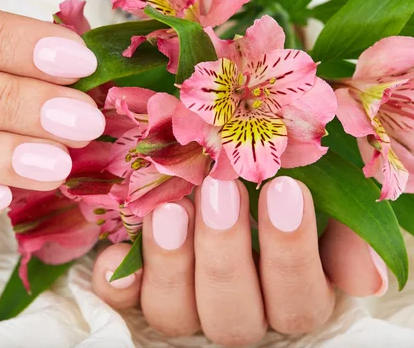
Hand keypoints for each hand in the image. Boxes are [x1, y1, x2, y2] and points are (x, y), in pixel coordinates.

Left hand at [93, 176, 387, 345]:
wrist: (224, 164)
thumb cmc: (281, 178)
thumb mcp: (325, 195)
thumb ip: (347, 232)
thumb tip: (364, 277)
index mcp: (289, 293)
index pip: (298, 301)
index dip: (292, 254)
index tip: (285, 188)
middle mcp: (237, 308)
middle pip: (234, 316)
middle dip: (227, 254)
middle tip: (220, 191)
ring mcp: (186, 302)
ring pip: (176, 314)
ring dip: (171, 265)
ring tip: (169, 210)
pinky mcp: (140, 290)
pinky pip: (125, 303)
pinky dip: (118, 283)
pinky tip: (116, 256)